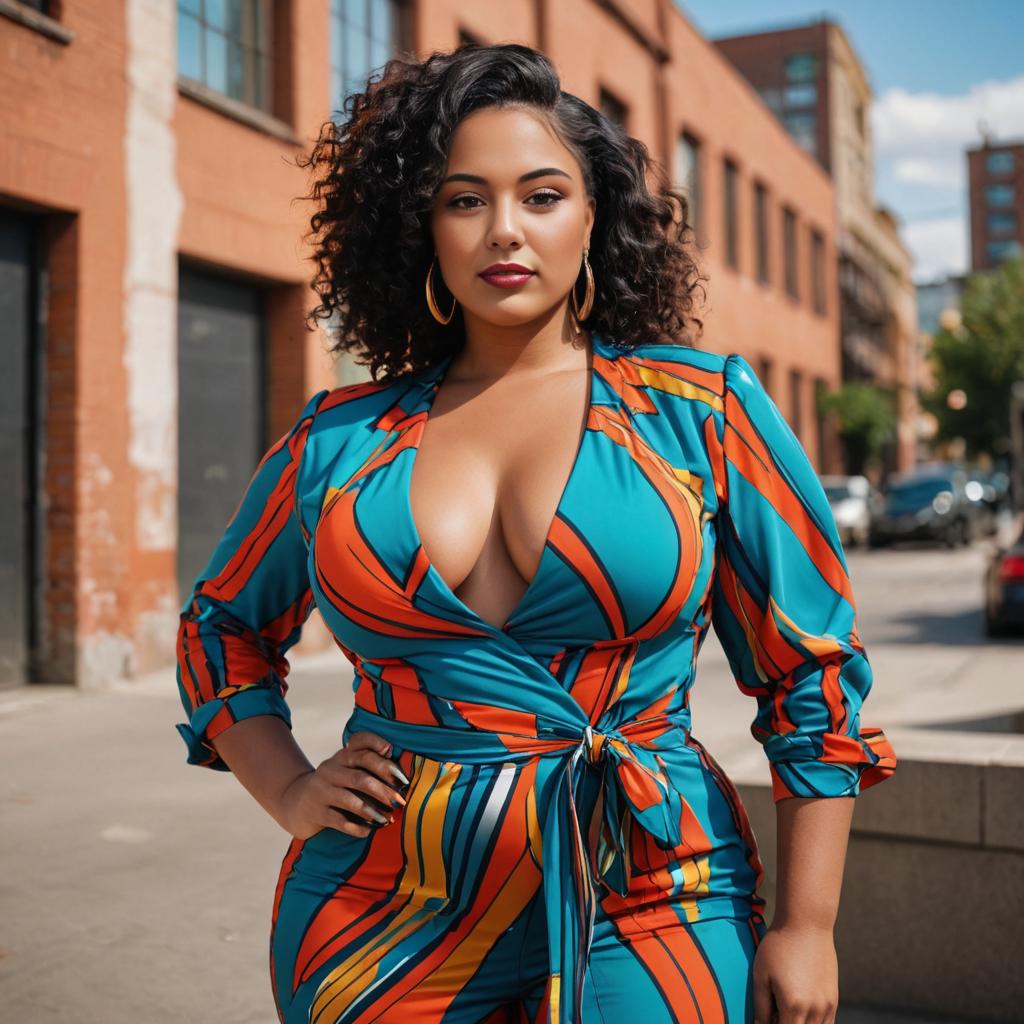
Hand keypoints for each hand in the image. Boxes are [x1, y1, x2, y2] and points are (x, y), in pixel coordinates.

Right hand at [277, 731, 409, 839]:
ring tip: (388, 819)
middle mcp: (330, 769)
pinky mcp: (316, 812)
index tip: (391, 752)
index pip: (360, 743)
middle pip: (361, 776)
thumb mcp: (346, 771)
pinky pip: (340, 821)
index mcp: (342, 756)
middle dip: (384, 789)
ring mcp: (321, 791)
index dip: (377, 744)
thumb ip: (367, 769)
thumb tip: (401, 780)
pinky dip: (357, 827)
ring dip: (373, 811)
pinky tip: (370, 830)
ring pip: (351, 800)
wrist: (296, 804)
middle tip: (400, 800)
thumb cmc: (334, 787)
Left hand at [752, 922, 838, 1023]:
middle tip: (774, 1010)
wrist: (806, 923)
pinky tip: (800, 1009)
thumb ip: (761, 1005)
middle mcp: (814, 1010)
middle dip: (784, 1023)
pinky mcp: (834, 999)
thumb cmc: (778, 945)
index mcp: (793, 1006)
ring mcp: (827, 1006)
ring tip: (785, 1008)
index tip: (766, 1017)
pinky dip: (813, 1023)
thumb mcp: (761, 974)